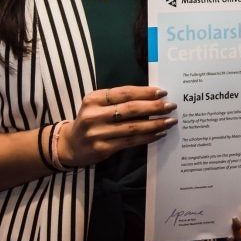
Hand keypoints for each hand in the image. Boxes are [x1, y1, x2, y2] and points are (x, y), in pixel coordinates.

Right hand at [57, 85, 176, 166]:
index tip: (162, 92)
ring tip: (170, 121)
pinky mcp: (102, 149)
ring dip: (155, 123)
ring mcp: (98, 133)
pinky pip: (130, 142)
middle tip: (171, 106)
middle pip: (130, 109)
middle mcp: (94, 115)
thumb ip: (118, 100)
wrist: (69, 145)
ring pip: (133, 127)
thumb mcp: (97, 105)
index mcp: (94, 99)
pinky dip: (147, 137)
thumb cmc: (90, 120)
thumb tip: (151, 97)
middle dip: (154, 107)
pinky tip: (159, 134)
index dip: (145, 92)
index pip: (124, 93)